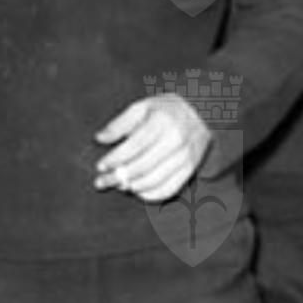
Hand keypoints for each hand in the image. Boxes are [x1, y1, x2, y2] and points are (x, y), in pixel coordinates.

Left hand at [93, 93, 212, 201]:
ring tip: (118, 185)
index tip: (101, 165)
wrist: (203, 114)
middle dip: (119, 176)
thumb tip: (100, 138)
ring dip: (132, 186)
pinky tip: (137, 190)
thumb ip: (120, 123)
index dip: (116, 158)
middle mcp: (177, 140)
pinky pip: (169, 189)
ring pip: (154, 180)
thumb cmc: (166, 110)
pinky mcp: (190, 169)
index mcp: (163, 121)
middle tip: (102, 181)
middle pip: (143, 166)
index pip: (135, 145)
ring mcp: (186, 156)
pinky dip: (150, 194)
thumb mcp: (143, 107)